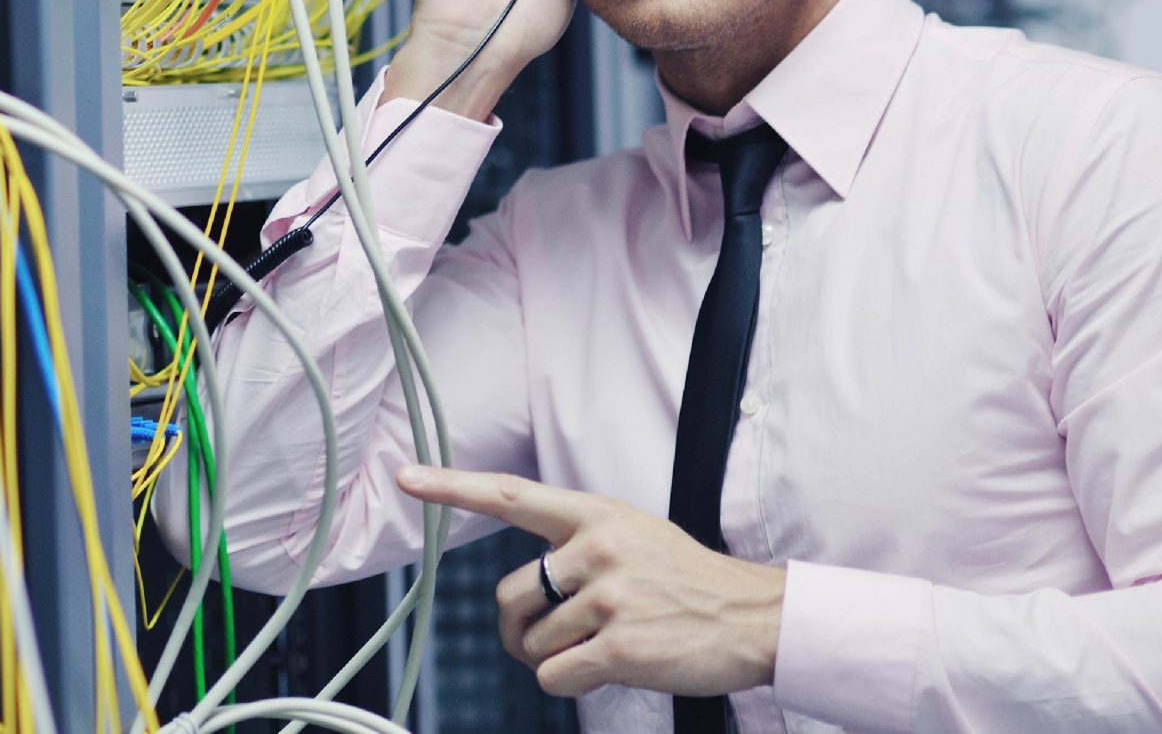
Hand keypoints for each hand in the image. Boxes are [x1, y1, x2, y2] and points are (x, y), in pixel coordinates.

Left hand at [396, 464, 783, 699]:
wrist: (754, 617)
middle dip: (520, 631)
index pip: (509, 495)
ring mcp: (609, 596)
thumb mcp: (634, 534)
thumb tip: (528, 585)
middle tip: (553, 639)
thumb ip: (578, 543)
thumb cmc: (688, 582)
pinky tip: (607, 670)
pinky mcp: (619, 645)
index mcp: (594, 514)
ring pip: (533, 645)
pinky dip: (570, 684)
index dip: (451, 487)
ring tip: (604, 646)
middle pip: (508, 597)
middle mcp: (596, 548)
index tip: (407, 477)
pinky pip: (555, 676)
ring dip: (556, 659)